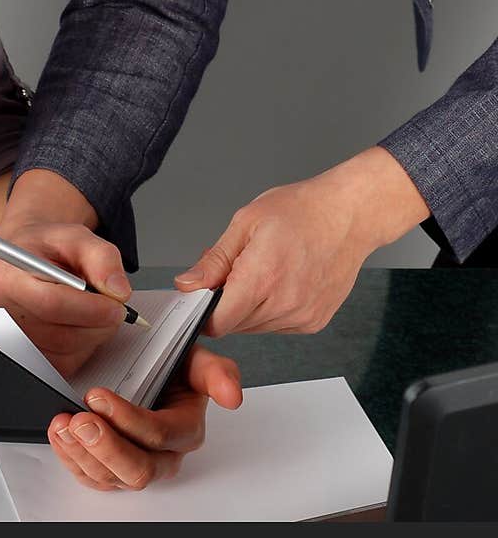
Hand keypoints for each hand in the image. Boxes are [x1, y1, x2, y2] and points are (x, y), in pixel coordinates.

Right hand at [0, 219, 130, 375]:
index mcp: (10, 277)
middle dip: (99, 324)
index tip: (116, 305)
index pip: (50, 304)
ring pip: (67, 352)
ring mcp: (15, 340)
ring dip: (95, 334)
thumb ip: (101, 257)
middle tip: (115, 307)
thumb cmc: (47, 249)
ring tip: (97, 309)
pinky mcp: (29, 358)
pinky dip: (85, 346)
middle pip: (61, 335)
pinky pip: (67, 363)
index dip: (89, 309)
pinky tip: (83, 323)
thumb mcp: (75, 236)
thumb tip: (118, 290)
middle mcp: (6, 313)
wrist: (31, 258)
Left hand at [47, 345, 241, 490]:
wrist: (150, 370)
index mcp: (185, 430)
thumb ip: (217, 371)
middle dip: (105, 446)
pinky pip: (91, 478)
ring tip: (63, 425)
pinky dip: (70, 458)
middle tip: (79, 420)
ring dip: (83, 453)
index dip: (128, 420)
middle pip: (137, 469)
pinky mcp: (112, 470)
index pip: (159, 434)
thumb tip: (233, 395)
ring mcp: (136, 465)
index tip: (98, 396)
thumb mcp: (195, 358)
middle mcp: (163, 456)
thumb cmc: (172, 366)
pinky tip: (60, 435)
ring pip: (111, 478)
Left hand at [175, 148, 429, 334]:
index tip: (202, 293)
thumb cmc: (302, 210)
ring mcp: (302, 317)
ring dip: (249, 306)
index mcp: (261, 279)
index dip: (203, 310)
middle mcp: (283, 306)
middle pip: (234, 325)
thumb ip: (215, 260)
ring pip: (256, 327)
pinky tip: (281, 280)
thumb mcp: (246, 222)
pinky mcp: (315, 322)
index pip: (217, 323)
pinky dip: (271, 308)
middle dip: (226, 301)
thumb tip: (188, 284)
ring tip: (262, 268)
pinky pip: (278, 325)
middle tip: (235, 266)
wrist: (350, 215)